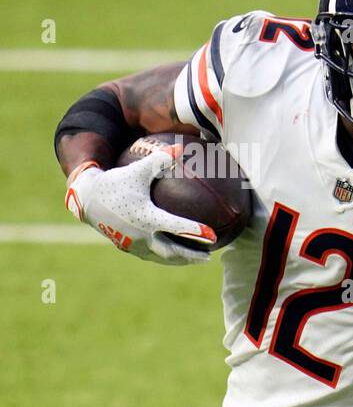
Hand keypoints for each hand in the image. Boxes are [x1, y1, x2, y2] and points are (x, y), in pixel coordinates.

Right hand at [64, 149, 214, 264]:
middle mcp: (140, 234)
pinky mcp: (127, 247)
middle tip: (209, 257)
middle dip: (191, 256)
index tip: (212, 236)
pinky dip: (166, 258)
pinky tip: (176, 255)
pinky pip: (151, 256)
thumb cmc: (115, 182)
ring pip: (161, 257)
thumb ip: (160, 160)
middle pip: (171, 251)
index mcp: (145, 216)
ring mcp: (133, 244)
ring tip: (197, 259)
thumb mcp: (137, 170)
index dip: (194, 232)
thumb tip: (182, 147)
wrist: (86, 199)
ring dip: (180, 260)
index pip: (175, 227)